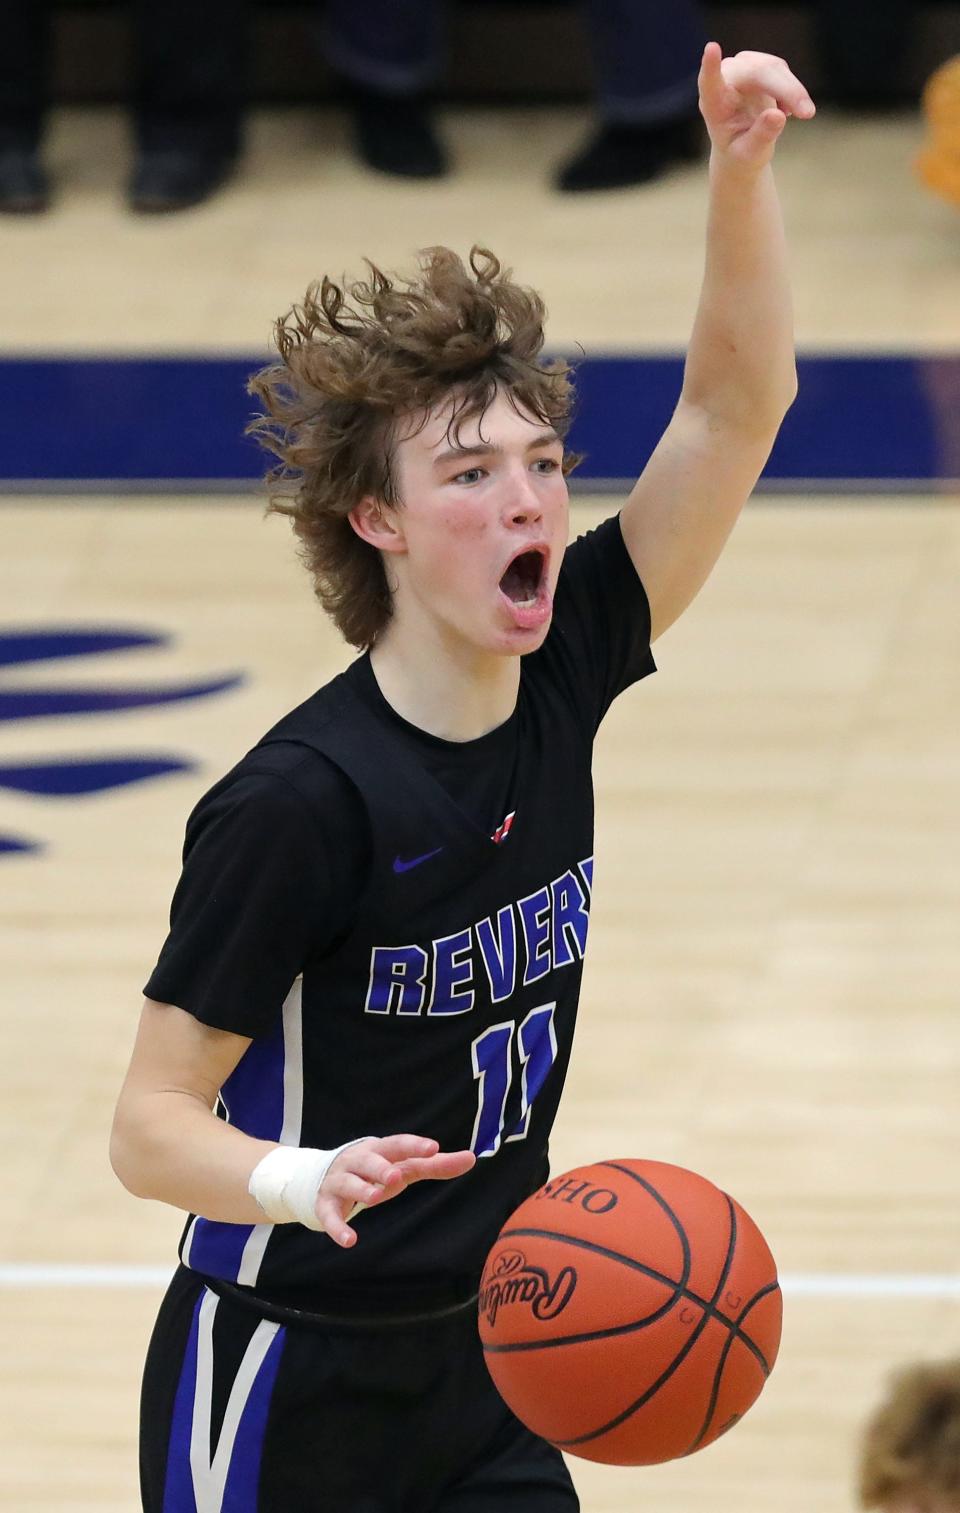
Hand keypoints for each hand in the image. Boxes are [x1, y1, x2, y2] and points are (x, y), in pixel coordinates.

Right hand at [315, 1134, 475, 1247]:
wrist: (324, 1177)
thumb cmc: (375, 1170)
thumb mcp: (403, 1167)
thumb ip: (435, 1164)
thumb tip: (472, 1158)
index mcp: (379, 1150)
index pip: (398, 1144)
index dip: (414, 1145)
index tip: (433, 1148)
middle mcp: (357, 1161)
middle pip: (368, 1161)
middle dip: (380, 1167)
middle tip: (395, 1176)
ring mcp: (339, 1181)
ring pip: (348, 1183)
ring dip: (360, 1189)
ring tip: (374, 1198)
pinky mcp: (325, 1204)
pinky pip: (330, 1215)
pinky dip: (337, 1227)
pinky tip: (350, 1241)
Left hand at [698, 42, 814, 170]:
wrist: (742, 147)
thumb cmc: (740, 153)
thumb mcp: (749, 154)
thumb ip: (761, 137)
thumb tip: (777, 116)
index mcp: (713, 103)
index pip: (709, 82)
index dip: (711, 66)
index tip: (711, 47)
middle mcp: (725, 78)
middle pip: (757, 72)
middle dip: (786, 90)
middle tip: (808, 113)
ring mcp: (742, 67)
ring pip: (774, 67)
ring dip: (793, 91)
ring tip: (801, 115)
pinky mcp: (758, 63)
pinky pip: (781, 70)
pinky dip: (791, 90)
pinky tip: (784, 110)